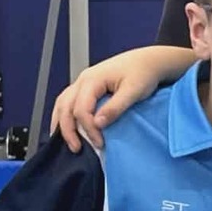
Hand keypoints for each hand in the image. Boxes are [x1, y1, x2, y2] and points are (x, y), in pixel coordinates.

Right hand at [50, 45, 203, 151]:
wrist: (149, 61)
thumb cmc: (143, 73)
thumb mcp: (133, 91)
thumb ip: (115, 107)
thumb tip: (98, 123)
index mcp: (93, 79)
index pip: (81, 108)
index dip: (88, 128)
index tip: (100, 143)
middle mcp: (83, 79)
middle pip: (65, 106)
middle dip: (68, 129)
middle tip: (76, 149)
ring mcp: (83, 82)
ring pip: (62, 103)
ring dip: (62, 123)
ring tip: (66, 142)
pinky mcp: (87, 86)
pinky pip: (68, 101)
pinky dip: (65, 116)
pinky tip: (68, 128)